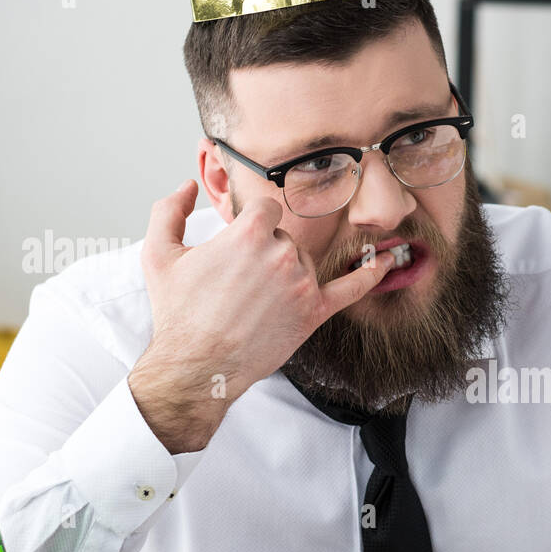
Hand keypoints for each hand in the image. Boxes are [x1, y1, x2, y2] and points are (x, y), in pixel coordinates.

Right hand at [130, 181, 396, 451]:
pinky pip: (352, 287)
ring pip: (305, 261)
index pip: (267, 210)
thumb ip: (168, 210)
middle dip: (265, 253)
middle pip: (285, 236)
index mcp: (249, 233)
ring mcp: (303, 284)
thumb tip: (185, 185)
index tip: (242, 243)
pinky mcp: (315, 312)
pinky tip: (391, 260)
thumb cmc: (178, 314)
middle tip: (239, 283)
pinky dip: (372, 273)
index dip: (253, 225)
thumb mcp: (159, 254)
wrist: (198, 366)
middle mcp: (282, 254)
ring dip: (287, 272)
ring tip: (255, 300)